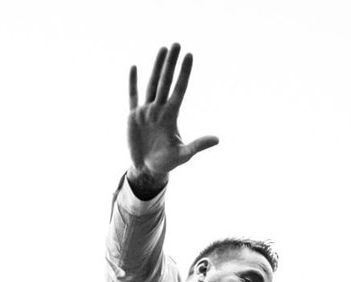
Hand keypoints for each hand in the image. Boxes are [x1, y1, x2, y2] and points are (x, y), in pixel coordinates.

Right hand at [126, 43, 218, 195]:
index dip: (184, 73)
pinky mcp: (133, 117)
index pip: (179, 89)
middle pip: (166, 81)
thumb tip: (217, 140)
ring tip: (162, 49)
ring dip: (156, 67)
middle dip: (171, 63)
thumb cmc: (167, 162)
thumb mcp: (183, 155)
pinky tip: (135, 67)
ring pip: (151, 84)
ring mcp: (146, 111)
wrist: (147, 168)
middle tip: (176, 44)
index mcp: (171, 115)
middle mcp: (159, 109)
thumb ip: (197, 146)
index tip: (189, 56)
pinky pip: (133, 96)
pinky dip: (133, 83)